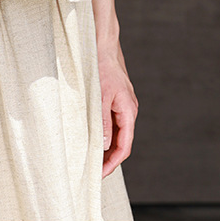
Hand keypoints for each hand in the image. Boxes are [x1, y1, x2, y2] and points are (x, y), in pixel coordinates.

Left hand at [98, 44, 137, 177]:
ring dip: (106, 147)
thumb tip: (103, 145)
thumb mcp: (100, 96)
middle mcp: (129, 111)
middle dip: (109, 159)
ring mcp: (123, 106)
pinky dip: (104, 134)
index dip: (112, 163)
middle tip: (93, 171)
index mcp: (128, 111)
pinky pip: (112, 123)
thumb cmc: (102, 68)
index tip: (100, 174)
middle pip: (121, 143)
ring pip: (116, 133)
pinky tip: (92, 138)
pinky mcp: (116, 101)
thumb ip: (102, 121)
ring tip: (91, 159)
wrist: (103, 46)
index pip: (124, 146)